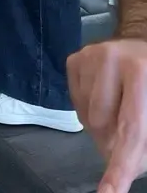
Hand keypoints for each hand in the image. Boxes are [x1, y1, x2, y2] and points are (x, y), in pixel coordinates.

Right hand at [68, 39, 146, 192]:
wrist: (142, 46)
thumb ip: (144, 142)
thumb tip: (127, 167)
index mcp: (140, 71)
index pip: (130, 130)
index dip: (119, 167)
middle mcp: (111, 58)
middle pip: (102, 126)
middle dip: (112, 141)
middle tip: (127, 135)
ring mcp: (88, 55)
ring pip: (86, 116)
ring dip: (101, 126)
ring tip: (118, 111)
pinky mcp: (74, 58)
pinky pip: (74, 101)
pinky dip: (88, 108)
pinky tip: (104, 96)